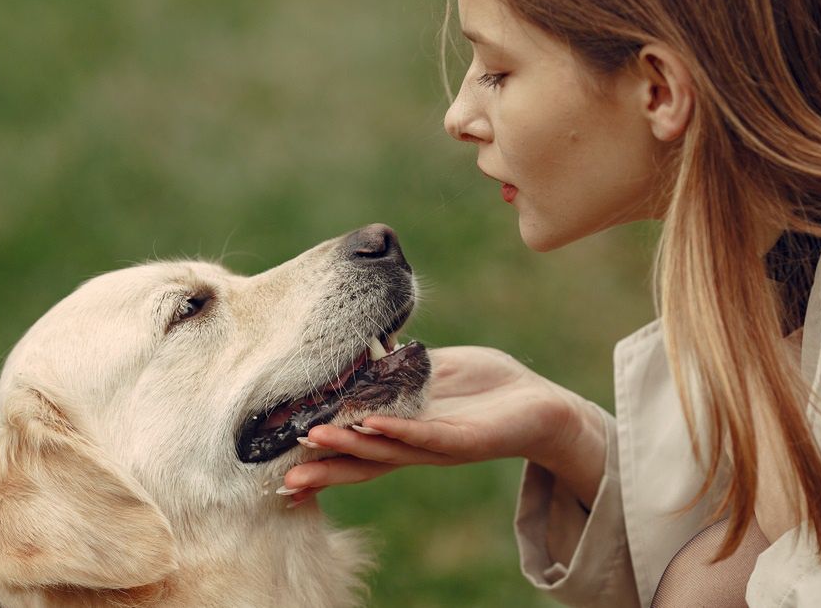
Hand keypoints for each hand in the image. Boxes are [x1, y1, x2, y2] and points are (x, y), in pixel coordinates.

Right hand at [281, 346, 605, 506]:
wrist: (539, 404)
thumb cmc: (484, 386)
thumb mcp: (429, 370)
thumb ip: (394, 365)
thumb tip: (359, 345)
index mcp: (399, 429)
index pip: (350, 442)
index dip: (318, 451)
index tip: (281, 459)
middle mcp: (411, 444)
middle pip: (359, 460)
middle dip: (323, 468)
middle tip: (284, 476)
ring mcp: (434, 444)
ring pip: (384, 449)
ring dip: (348, 445)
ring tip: (314, 439)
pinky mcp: (462, 440)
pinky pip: (424, 436)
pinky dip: (396, 432)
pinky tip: (372, 425)